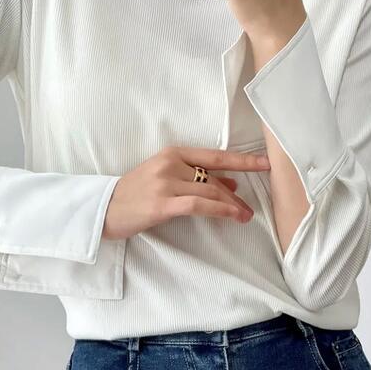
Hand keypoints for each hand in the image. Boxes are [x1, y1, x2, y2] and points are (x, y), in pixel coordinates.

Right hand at [102, 146, 271, 240]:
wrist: (104, 208)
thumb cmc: (136, 194)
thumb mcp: (166, 179)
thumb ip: (196, 178)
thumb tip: (231, 183)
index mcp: (173, 153)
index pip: (215, 156)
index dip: (243, 160)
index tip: (266, 163)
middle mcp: (171, 163)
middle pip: (214, 178)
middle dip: (236, 195)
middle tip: (250, 209)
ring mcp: (166, 182)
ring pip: (210, 191)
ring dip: (232, 205)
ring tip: (245, 216)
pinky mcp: (162, 203)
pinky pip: (199, 205)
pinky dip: (219, 210)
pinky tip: (232, 216)